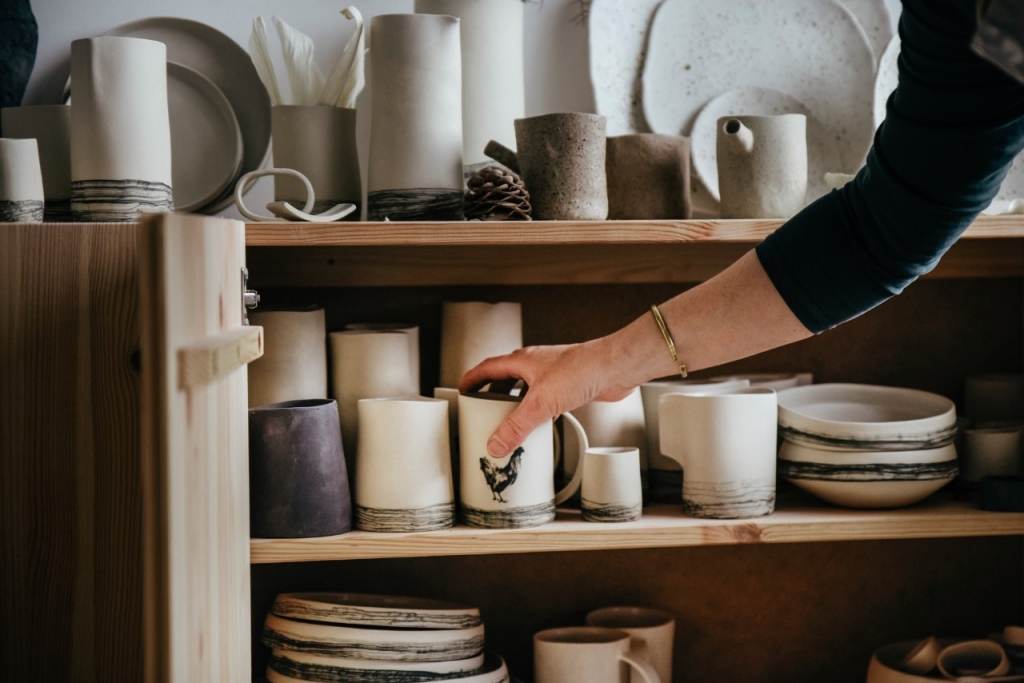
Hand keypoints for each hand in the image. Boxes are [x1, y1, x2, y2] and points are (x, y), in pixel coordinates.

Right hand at [458, 338, 635, 457]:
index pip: (488, 368)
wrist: (615, 368)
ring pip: (526, 389)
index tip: (461, 390)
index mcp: (522, 361)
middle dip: (492, 393)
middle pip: (505, 378)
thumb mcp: (541, 403)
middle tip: (482, 409)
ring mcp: (552, 374)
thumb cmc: (582, 370)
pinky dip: (537, 411)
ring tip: (508, 421)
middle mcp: (535, 365)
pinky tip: (540, 423)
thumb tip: (495, 444)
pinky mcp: (569, 386)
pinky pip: (544, 399)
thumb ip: (516, 426)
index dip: (472, 379)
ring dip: (515, 403)